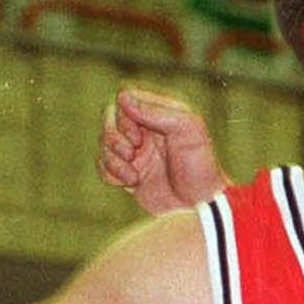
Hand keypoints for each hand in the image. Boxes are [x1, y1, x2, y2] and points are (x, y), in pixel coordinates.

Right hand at [98, 86, 227, 213]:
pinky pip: (103, 165)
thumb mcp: (188, 130)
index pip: (126, 99)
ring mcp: (136, 151)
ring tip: (134, 176)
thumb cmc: (201, 165)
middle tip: (133, 153)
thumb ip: (157, 111)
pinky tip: (131, 182)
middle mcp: (146, 129)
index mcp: (160, 113)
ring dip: (113, 160)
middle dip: (114, 138)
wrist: (200, 205)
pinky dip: (110, 173)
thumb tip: (122, 97)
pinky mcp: (128, 173)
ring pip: (103, 142)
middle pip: (108, 118)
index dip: (124, 117)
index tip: (139, 137)